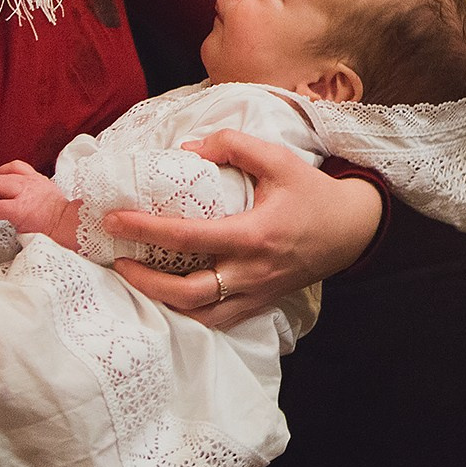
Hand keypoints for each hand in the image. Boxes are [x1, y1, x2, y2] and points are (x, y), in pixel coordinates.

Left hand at [0, 161, 77, 247]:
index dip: (0, 175)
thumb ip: (35, 194)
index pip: (15, 167)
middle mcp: (30, 183)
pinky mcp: (18, 209)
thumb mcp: (50, 196)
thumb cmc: (63, 218)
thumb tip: (23, 203)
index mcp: (38, 180)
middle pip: (0, 175)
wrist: (71, 226)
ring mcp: (23, 194)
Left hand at [103, 129, 382, 329]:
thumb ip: (233, 146)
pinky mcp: (261, 302)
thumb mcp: (278, 158)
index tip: (114, 220)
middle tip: (118, 260)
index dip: (145, 229)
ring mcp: (256, 293)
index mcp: (253, 236)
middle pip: (186, 293)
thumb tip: (188, 151)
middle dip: (144, 280)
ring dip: (162, 302)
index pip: (188, 238)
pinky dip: (189, 313)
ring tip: (137, 280)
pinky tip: (171, 297)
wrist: (351, 229)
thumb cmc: (312, 193)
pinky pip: (218, 319)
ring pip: (200, 315)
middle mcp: (251, 271)